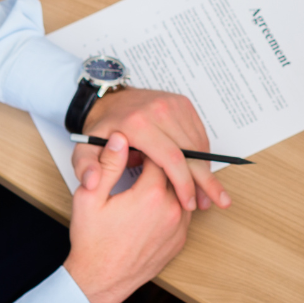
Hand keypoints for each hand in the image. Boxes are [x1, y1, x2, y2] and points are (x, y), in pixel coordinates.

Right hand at [63, 133, 190, 302]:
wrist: (99, 281)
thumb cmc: (92, 241)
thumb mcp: (89, 197)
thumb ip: (108, 164)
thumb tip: (120, 138)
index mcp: (151, 194)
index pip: (160, 155)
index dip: (147, 148)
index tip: (136, 148)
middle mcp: (171, 210)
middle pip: (176, 172)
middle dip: (162, 163)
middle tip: (143, 163)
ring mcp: (178, 228)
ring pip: (183, 191)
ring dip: (171, 183)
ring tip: (149, 181)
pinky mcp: (180, 241)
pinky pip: (183, 212)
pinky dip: (174, 203)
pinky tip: (155, 203)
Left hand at [75, 88, 231, 212]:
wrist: (110, 98)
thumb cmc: (101, 129)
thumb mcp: (84, 149)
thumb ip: (86, 167)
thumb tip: (92, 183)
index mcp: (138, 124)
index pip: (171, 158)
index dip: (184, 184)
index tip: (189, 204)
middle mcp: (159, 110)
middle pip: (192, 153)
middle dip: (206, 181)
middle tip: (219, 202)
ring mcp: (174, 105)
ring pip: (199, 144)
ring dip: (207, 171)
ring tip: (211, 194)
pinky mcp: (183, 104)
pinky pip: (199, 134)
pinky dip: (203, 156)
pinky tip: (203, 174)